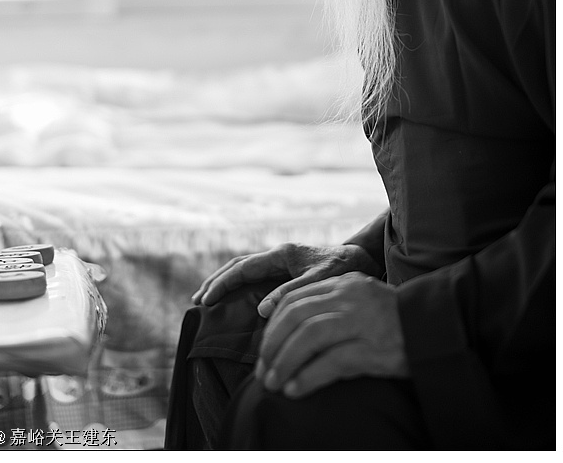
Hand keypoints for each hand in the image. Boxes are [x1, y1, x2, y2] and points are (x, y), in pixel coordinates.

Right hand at [191, 242, 381, 316]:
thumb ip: (289, 293)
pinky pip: (256, 275)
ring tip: (209, 298)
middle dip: (217, 281)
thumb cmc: (344, 270)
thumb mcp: (318, 282)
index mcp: (282, 254)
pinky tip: (236, 298)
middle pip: (239, 265)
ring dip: (226, 281)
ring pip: (246, 268)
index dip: (222, 284)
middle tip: (198, 301)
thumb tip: (260, 309)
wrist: (364, 260)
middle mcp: (279, 254)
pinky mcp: (288, 269)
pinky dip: (240, 284)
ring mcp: (282, 261)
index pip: (243, 268)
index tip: (205, 301)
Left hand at [256, 271, 408, 398]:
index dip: (273, 324)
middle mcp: (349, 297)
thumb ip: (331, 305)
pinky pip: (331, 362)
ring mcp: (361, 321)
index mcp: (343, 283)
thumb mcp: (360, 299)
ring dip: (284, 362)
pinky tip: (295, 390)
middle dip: (272, 344)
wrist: (436, 326)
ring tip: (273, 382)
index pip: (295, 298)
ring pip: (308, 337)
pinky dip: (308, 377)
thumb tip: (289, 327)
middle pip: (296, 315)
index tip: (264, 347)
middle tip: (262, 369)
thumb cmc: (394, 318)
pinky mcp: (373, 348)